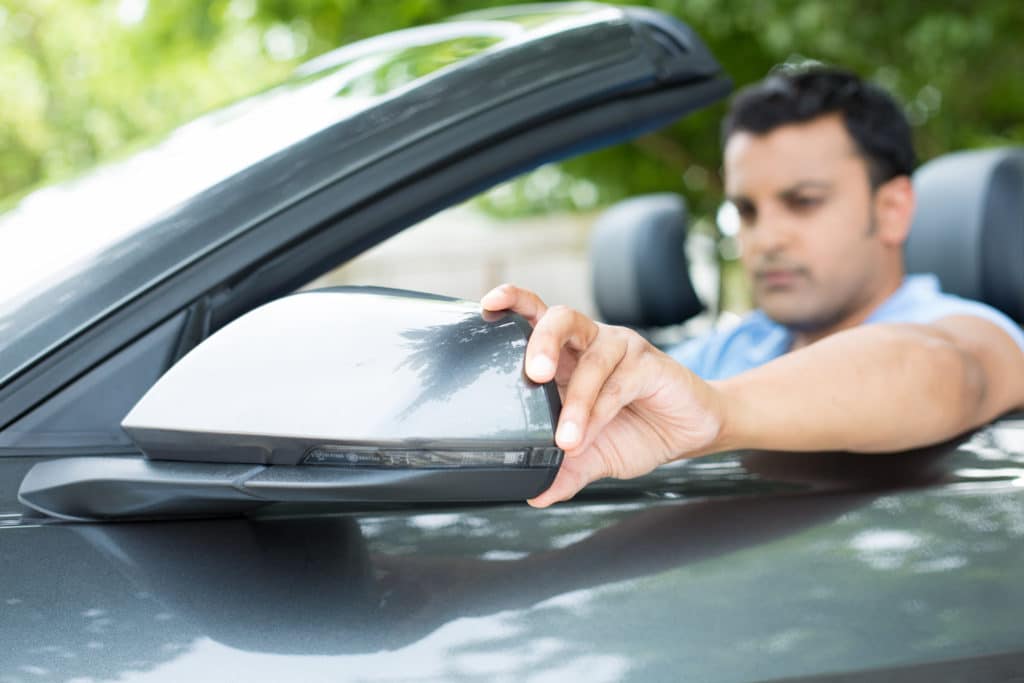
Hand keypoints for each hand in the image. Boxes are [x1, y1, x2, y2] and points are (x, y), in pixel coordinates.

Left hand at [481, 284, 726, 506]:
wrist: (690, 432)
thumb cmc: (637, 430)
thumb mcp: (593, 457)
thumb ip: (564, 471)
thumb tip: (535, 495)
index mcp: (568, 355)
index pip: (536, 318)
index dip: (514, 304)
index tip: (489, 305)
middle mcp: (591, 343)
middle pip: (561, 318)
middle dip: (542, 340)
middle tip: (534, 374)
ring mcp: (621, 349)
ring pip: (592, 359)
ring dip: (576, 402)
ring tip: (566, 439)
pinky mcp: (649, 363)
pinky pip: (619, 383)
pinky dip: (599, 412)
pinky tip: (587, 436)